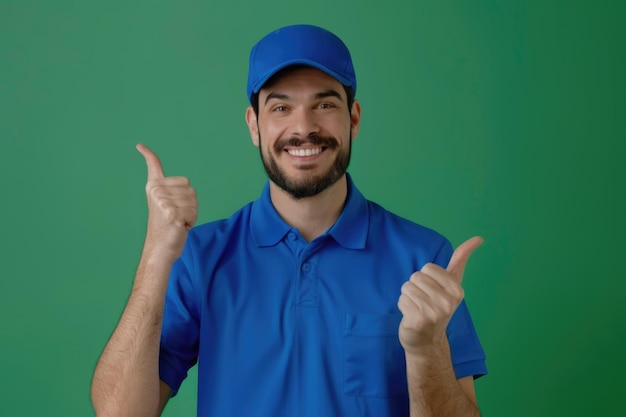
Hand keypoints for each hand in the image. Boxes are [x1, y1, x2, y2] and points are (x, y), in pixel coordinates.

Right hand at [136, 144, 197, 263]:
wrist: (160, 249)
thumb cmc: (167, 228)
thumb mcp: (167, 206)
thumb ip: (174, 193)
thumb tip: (186, 186)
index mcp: (154, 187)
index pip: (153, 166)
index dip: (148, 155)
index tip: (140, 145)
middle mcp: (156, 191)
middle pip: (190, 188)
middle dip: (189, 204)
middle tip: (176, 216)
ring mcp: (163, 201)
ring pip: (194, 200)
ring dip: (191, 213)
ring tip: (177, 221)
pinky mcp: (171, 211)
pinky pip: (194, 211)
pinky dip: (192, 221)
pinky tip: (180, 226)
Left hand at [397, 236, 482, 356]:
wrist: (428, 341)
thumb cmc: (438, 307)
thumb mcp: (452, 283)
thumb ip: (460, 260)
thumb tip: (478, 238)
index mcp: (457, 290)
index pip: (427, 268)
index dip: (426, 278)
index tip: (433, 291)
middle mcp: (448, 301)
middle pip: (416, 276)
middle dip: (415, 287)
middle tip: (424, 302)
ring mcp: (434, 312)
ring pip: (407, 287)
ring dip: (408, 297)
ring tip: (418, 308)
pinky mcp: (419, 320)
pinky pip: (401, 299)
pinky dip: (403, 306)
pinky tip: (412, 316)